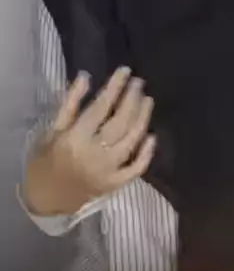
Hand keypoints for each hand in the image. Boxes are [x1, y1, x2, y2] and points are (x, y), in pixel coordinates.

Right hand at [22, 67, 155, 216]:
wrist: (44, 199)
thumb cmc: (45, 160)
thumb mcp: (52, 129)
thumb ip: (70, 103)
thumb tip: (86, 76)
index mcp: (75, 139)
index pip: (101, 107)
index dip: (115, 87)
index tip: (125, 71)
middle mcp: (94, 155)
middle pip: (120, 122)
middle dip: (132, 99)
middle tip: (139, 82)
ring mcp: (107, 172)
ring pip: (131, 141)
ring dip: (142, 119)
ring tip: (147, 100)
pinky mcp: (114, 185)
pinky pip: (135, 168)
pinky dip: (146, 153)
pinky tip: (152, 136)